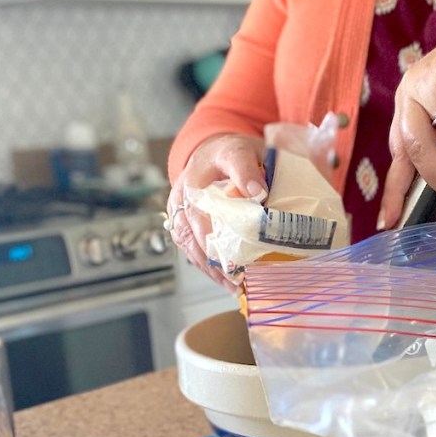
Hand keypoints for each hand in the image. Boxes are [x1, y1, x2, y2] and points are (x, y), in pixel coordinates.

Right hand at [166, 133, 267, 288]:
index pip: (200, 206)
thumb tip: (257, 191)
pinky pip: (189, 247)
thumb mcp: (242, 151)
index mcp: (197, 174)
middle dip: (212, 258)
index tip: (230, 257)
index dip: (212, 234)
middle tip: (235, 277)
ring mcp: (178, 208)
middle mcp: (182, 193)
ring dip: (209, 267)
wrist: (215, 151)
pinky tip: (224, 279)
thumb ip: (247, 168)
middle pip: (190, 231)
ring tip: (232, 285)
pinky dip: (206, 265)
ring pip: (188, 243)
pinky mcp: (181, 222)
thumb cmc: (232, 153)